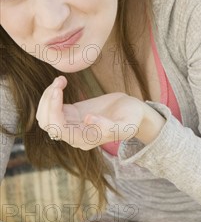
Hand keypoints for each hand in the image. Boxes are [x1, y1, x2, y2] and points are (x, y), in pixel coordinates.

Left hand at [36, 76, 162, 149]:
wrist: (133, 111)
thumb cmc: (132, 119)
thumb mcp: (126, 124)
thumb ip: (109, 126)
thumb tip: (87, 119)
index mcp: (84, 141)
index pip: (58, 128)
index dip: (53, 109)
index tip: (59, 89)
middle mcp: (73, 135)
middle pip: (47, 122)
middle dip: (48, 101)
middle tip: (59, 81)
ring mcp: (71, 124)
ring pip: (45, 115)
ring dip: (48, 97)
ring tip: (60, 80)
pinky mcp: (71, 112)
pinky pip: (52, 106)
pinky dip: (52, 93)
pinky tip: (62, 81)